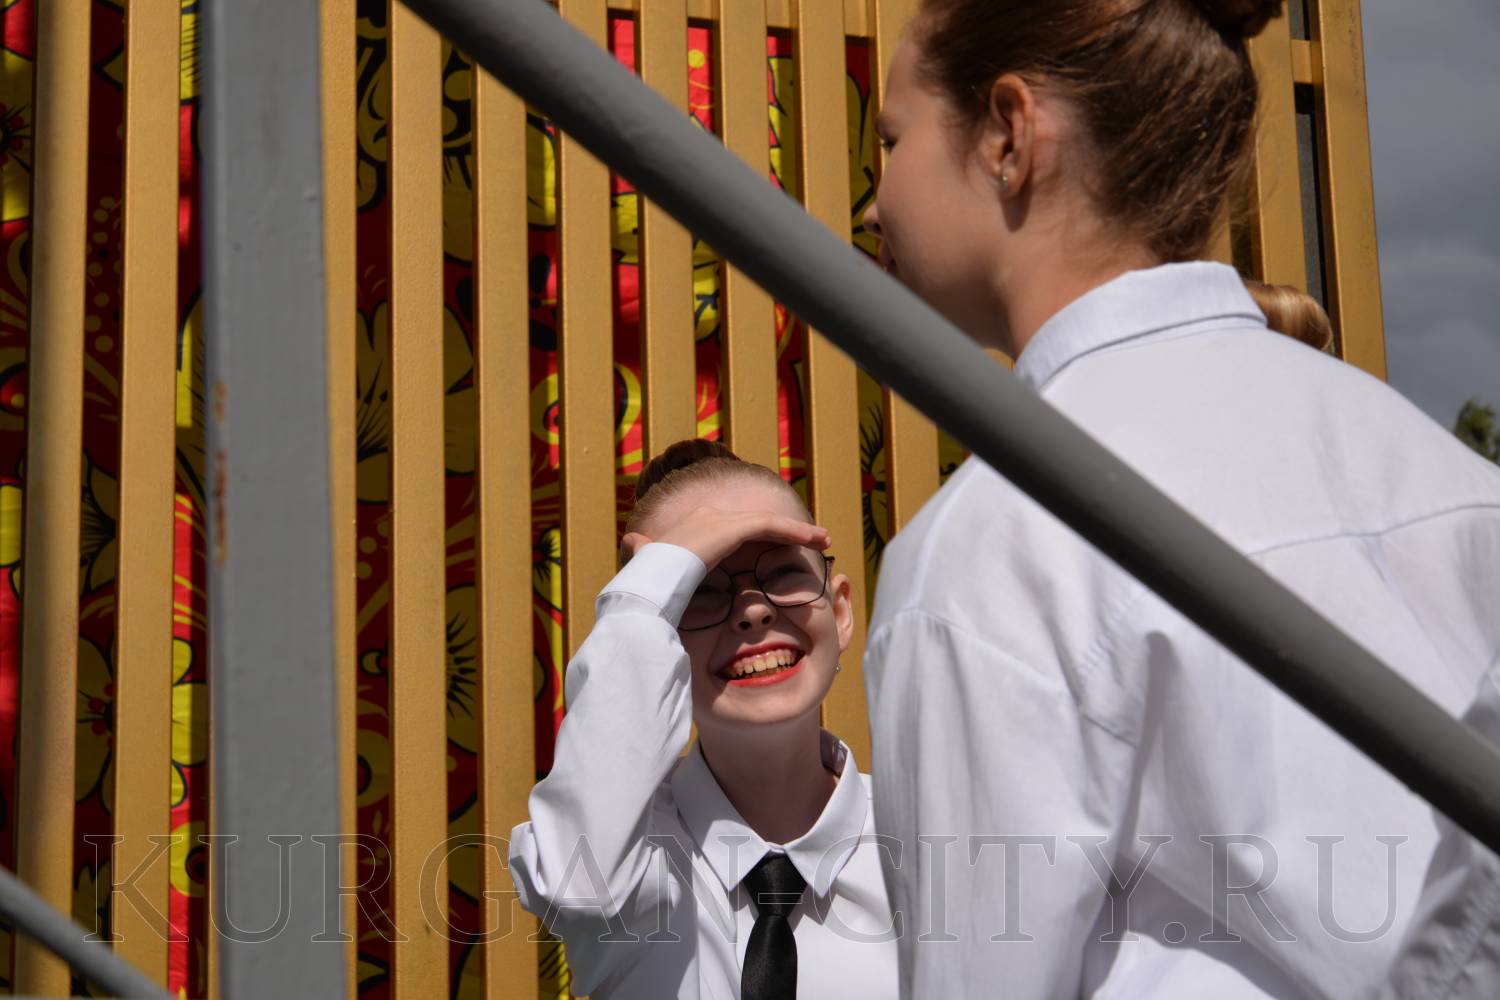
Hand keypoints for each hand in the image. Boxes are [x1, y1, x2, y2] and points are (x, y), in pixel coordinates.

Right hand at [621, 506, 829, 570]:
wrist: (649, 583)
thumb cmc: (650, 584)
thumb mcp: (651, 566)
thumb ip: (647, 553)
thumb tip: (631, 543)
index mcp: (692, 525)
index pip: (735, 527)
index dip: (760, 534)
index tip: (778, 547)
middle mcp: (707, 515)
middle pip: (756, 522)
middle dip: (785, 531)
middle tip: (811, 540)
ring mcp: (719, 519)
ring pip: (769, 523)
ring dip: (800, 531)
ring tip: (824, 540)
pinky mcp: (732, 528)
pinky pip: (773, 527)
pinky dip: (798, 532)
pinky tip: (818, 541)